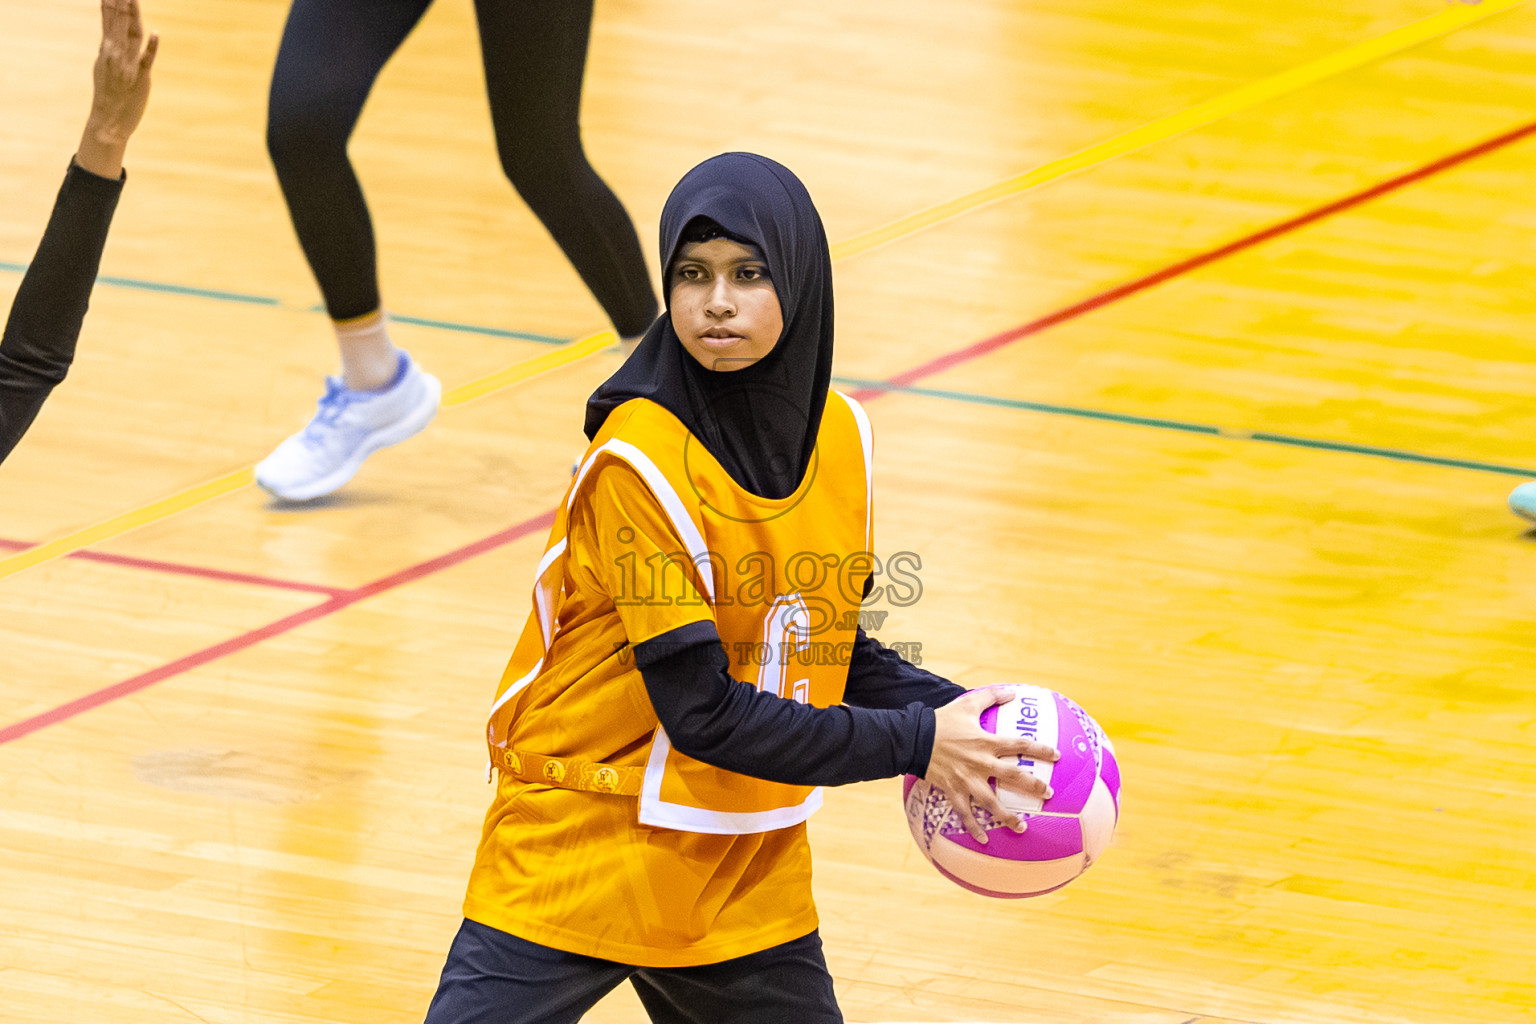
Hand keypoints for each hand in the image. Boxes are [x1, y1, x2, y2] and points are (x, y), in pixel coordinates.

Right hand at [75, 0, 158, 178]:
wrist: (108, 121)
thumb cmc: (108, 95)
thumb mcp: (103, 68)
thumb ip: (107, 51)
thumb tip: (108, 38)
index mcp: (107, 51)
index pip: (109, 22)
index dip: (111, 5)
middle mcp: (115, 55)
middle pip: (119, 24)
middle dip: (119, 4)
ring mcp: (127, 66)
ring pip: (131, 37)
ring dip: (133, 17)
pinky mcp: (140, 78)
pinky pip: (146, 60)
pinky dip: (151, 47)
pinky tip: (155, 33)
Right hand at [924, 687, 1059, 843]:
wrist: (915, 739)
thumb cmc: (942, 720)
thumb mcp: (967, 703)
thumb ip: (991, 697)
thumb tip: (1012, 692)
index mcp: (986, 742)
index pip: (1019, 745)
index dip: (1040, 749)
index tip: (1056, 755)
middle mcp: (981, 763)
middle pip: (1013, 776)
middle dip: (1033, 785)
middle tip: (1048, 794)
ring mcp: (967, 780)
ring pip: (991, 802)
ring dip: (1007, 816)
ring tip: (1022, 827)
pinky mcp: (953, 790)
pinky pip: (965, 813)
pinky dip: (973, 828)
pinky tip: (983, 840)